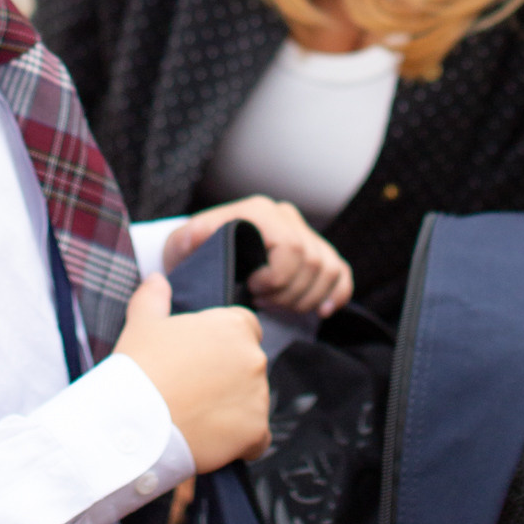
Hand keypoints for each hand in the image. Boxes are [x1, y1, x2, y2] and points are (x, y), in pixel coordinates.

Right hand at [115, 273, 269, 473]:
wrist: (133, 422)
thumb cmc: (139, 367)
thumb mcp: (141, 323)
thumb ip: (154, 296)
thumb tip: (157, 279)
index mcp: (234, 326)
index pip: (245, 329)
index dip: (223, 345)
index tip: (201, 361)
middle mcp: (254, 358)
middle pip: (249, 367)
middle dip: (228, 378)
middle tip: (194, 392)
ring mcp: (259, 396)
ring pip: (253, 403)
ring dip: (233, 410)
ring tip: (198, 419)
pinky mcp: (256, 431)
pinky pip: (257, 439)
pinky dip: (241, 442)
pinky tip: (214, 442)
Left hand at [163, 196, 352, 317]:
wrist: (204, 255)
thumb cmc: (193, 253)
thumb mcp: (182, 246)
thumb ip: (187, 240)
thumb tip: (197, 236)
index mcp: (258, 211)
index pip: (290, 246)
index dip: (277, 277)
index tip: (253, 290)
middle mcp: (285, 216)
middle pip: (312, 261)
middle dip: (289, 293)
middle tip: (263, 304)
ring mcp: (304, 232)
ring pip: (328, 269)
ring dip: (307, 298)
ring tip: (279, 306)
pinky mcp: (316, 252)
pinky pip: (340, 272)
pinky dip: (335, 294)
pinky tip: (320, 311)